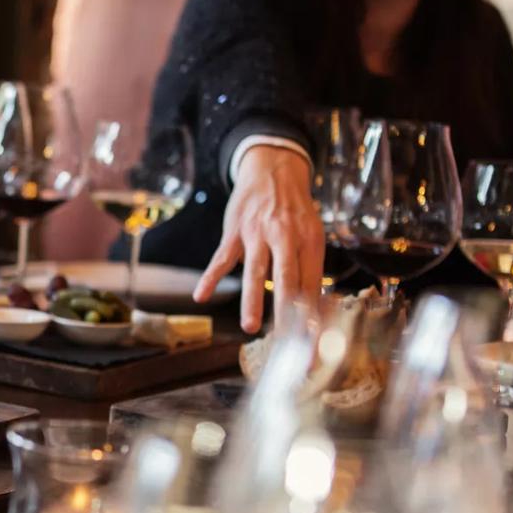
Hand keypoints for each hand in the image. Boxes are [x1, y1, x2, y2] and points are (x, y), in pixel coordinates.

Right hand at [194, 145, 323, 333]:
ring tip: (250, 327)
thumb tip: (312, 306)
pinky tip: (200, 296)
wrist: (273, 171)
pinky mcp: (235, 231)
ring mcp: (258, 233)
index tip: (309, 341)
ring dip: (252, 300)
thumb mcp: (311, 233)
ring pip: (255, 271)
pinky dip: (210, 277)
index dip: (310, 314)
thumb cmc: (294, 210)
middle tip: (286, 340)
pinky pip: (221, 258)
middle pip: (287, 279)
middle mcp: (286, 237)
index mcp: (309, 242)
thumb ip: (308, 267)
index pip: (312, 285)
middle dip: (287, 312)